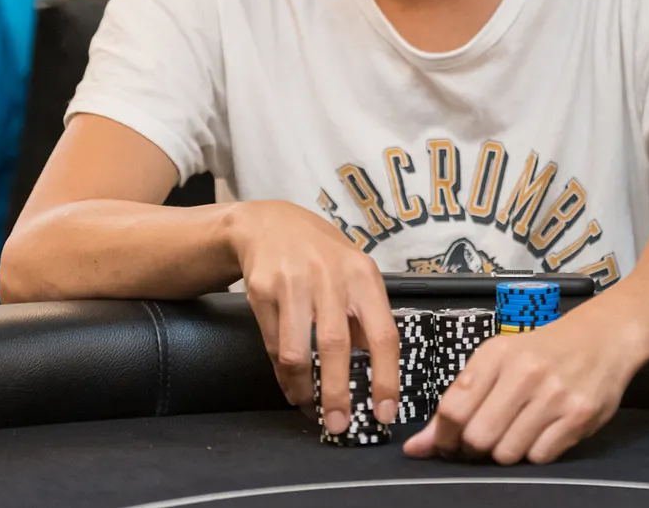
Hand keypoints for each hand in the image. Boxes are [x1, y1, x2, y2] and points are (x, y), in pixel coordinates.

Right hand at [224, 201, 398, 435]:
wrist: (270, 224)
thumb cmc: (322, 257)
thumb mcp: (354, 274)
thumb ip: (365, 317)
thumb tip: (375, 376)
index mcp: (363, 276)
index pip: (383, 334)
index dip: (386, 378)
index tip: (384, 412)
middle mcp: (330, 278)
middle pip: (335, 346)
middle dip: (337, 393)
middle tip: (338, 424)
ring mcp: (293, 283)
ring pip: (297, 351)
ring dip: (303, 387)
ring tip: (309, 405)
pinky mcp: (262, 290)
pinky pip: (272, 345)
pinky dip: (282, 373)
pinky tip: (291, 383)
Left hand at [404, 302, 643, 463]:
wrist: (603, 336)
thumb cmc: (543, 350)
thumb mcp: (498, 360)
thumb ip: (458, 400)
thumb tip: (418, 448)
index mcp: (497, 354)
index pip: (453, 409)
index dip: (443, 437)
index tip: (447, 443)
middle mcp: (525, 372)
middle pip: (478, 437)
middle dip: (474, 449)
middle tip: (483, 441)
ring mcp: (554, 396)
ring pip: (508, 452)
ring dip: (505, 452)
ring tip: (514, 433)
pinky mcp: (579, 416)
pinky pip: (540, 457)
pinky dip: (534, 454)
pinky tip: (540, 434)